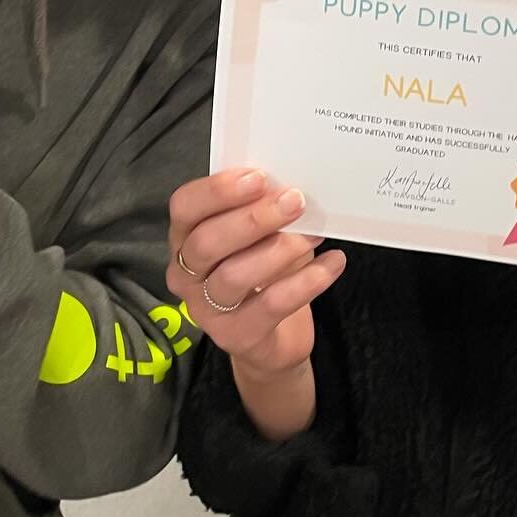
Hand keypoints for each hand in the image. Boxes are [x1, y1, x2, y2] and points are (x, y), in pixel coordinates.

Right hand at [166, 168, 344, 379]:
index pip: (184, 207)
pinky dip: (306, 281)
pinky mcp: (237, 336)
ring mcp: (207, 310)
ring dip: (280, 249)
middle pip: (207, 242)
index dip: (217, 190)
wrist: (273, 338)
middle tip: (294, 202)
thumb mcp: (256, 237)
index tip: (259, 178)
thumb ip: (259, 210)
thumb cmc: (262, 274)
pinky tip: (332, 264)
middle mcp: (186, 275)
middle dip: (253, 218)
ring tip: (314, 235)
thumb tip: (288, 187)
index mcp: (184, 238)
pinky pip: (271, 305)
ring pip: (234, 275)